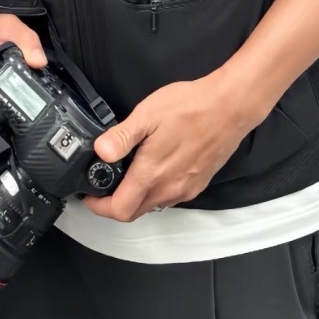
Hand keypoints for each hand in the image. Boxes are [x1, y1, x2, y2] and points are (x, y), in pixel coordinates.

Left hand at [82, 72, 259, 221]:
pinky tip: (152, 168)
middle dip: (114, 204)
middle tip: (102, 184)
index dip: (99, 207)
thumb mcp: (147, 114)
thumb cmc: (190, 107)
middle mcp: (170, 189)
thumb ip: (121, 136)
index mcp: (152, 174)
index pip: (120, 210)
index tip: (89, 196)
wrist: (230, 107)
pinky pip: (169, 197)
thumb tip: (99, 152)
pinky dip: (154, 191)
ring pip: (152, 206)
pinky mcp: (198, 184)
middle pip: (134, 212)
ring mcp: (186, 189)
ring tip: (125, 173)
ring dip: (135, 197)